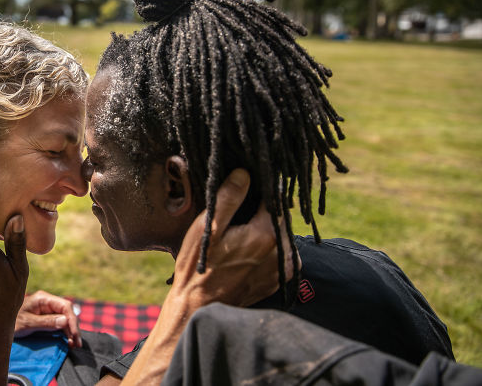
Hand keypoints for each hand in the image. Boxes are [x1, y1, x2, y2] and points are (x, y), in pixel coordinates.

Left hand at [15, 290, 81, 347]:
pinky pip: (60, 323)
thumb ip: (46, 322)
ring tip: (74, 345)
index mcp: (43, 298)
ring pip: (65, 319)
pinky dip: (65, 332)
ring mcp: (47, 310)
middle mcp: (47, 302)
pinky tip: (68, 341)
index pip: (65, 306)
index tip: (74, 334)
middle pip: (67, 312)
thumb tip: (66, 321)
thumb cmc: (11, 322)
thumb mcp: (28, 323)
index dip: (72, 320)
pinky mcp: (47, 318)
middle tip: (77, 344)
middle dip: (74, 327)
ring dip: (71, 331)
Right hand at [166, 169, 290, 310]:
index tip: (247, 184)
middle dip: (262, 211)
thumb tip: (245, 173)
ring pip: (281, 235)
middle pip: (279, 217)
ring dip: (266, 229)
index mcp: (266, 234)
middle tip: (238, 214)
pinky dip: (268, 247)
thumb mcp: (207, 227)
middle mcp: (282, 252)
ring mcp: (283, 269)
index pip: (274, 198)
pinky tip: (245, 250)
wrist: (200, 308)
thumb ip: (228, 197)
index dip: (260, 189)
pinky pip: (280, 253)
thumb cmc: (199, 266)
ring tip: (240, 233)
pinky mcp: (279, 281)